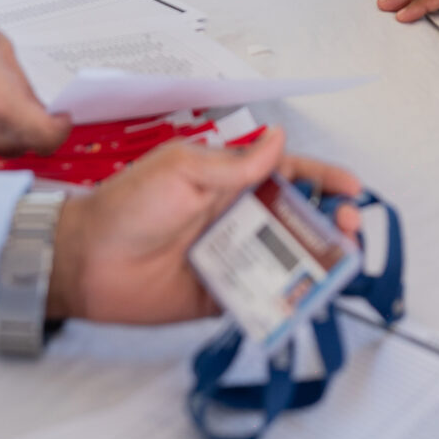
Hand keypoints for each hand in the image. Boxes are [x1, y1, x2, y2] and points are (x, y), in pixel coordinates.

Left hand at [47, 126, 363, 323]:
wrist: (87, 260)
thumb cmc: (127, 205)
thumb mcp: (182, 169)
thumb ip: (235, 163)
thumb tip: (279, 139)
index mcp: (229, 181)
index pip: (287, 174)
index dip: (322, 178)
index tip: (351, 187)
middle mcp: (236, 218)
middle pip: (297, 219)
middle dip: (330, 220)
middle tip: (348, 225)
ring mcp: (231, 258)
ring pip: (287, 259)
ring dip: (317, 259)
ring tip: (340, 261)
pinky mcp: (220, 296)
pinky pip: (261, 298)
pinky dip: (286, 299)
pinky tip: (306, 297)